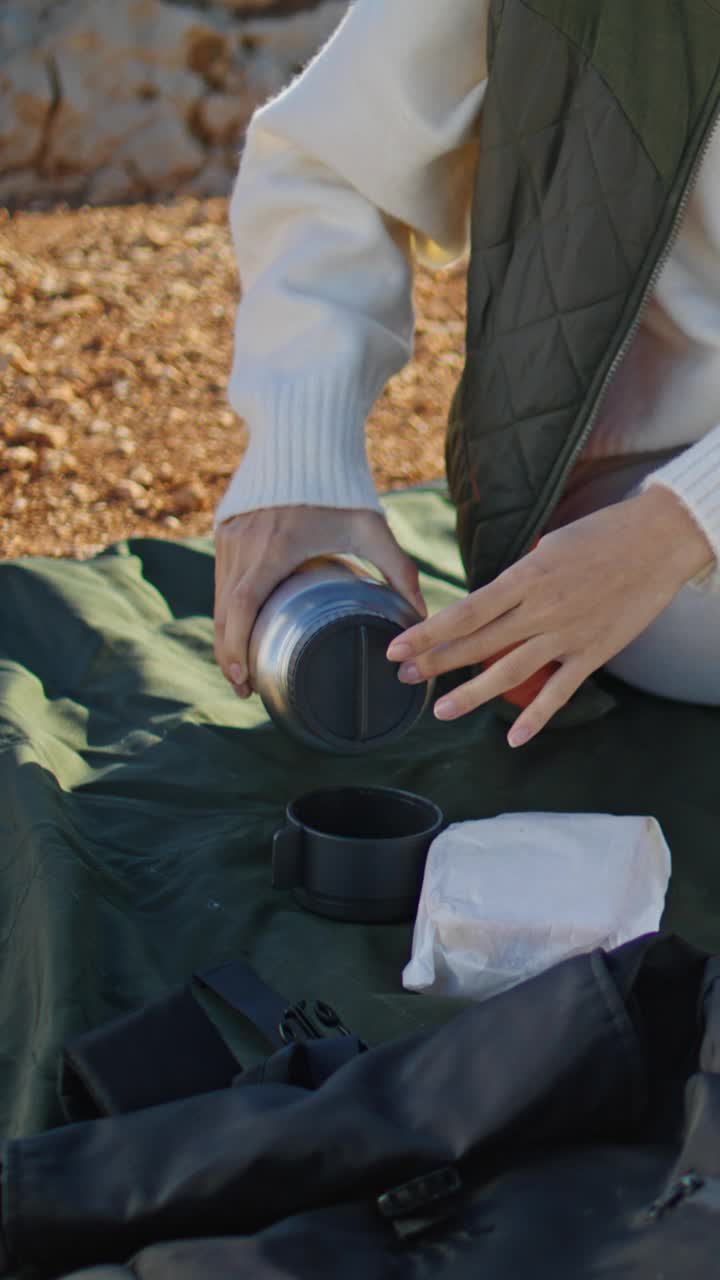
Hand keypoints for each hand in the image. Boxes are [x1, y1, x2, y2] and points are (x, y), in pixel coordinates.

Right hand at [214, 505, 425, 695]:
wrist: (305, 433)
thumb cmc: (341, 484)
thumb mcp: (372, 527)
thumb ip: (399, 570)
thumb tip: (422, 616)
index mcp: (276, 547)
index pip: (242, 607)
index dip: (236, 647)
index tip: (243, 678)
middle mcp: (244, 543)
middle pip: (224, 611)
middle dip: (228, 654)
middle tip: (245, 687)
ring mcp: (229, 535)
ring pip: (218, 597)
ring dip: (225, 634)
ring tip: (241, 667)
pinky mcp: (225, 529)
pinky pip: (220, 578)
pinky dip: (226, 607)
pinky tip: (238, 628)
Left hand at [386, 486, 713, 745]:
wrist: (657, 542)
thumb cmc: (601, 536)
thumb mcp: (548, 548)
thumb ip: (518, 580)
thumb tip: (491, 604)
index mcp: (524, 578)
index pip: (465, 612)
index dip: (427, 632)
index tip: (396, 646)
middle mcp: (540, 610)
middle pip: (477, 643)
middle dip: (435, 661)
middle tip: (403, 675)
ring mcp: (566, 635)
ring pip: (510, 671)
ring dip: (472, 693)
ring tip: (440, 709)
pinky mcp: (592, 653)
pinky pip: (559, 691)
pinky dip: (535, 717)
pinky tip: (513, 738)